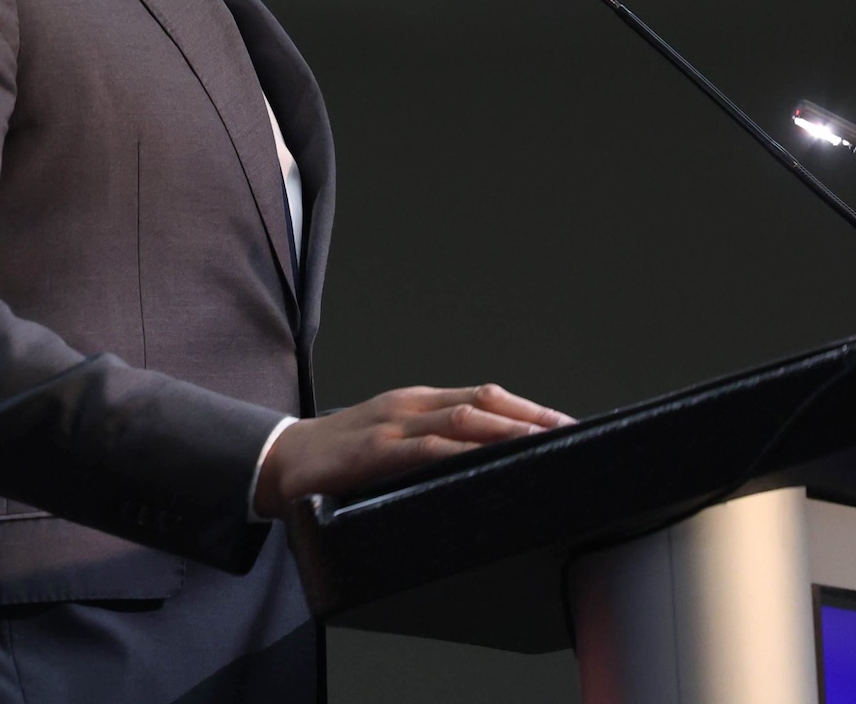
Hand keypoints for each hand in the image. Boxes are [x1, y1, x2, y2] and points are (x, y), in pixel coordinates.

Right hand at [253, 384, 572, 516]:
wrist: (283, 460)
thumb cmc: (339, 457)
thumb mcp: (391, 441)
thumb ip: (429, 444)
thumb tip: (479, 459)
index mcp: (417, 401)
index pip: (483, 396)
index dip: (527, 406)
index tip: (564, 423)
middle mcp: (410, 405)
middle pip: (483, 400)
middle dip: (531, 415)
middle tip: (572, 430)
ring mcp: (393, 425)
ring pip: (463, 419)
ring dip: (508, 429)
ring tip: (544, 441)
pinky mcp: (376, 451)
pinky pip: (428, 448)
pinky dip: (463, 451)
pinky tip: (487, 459)